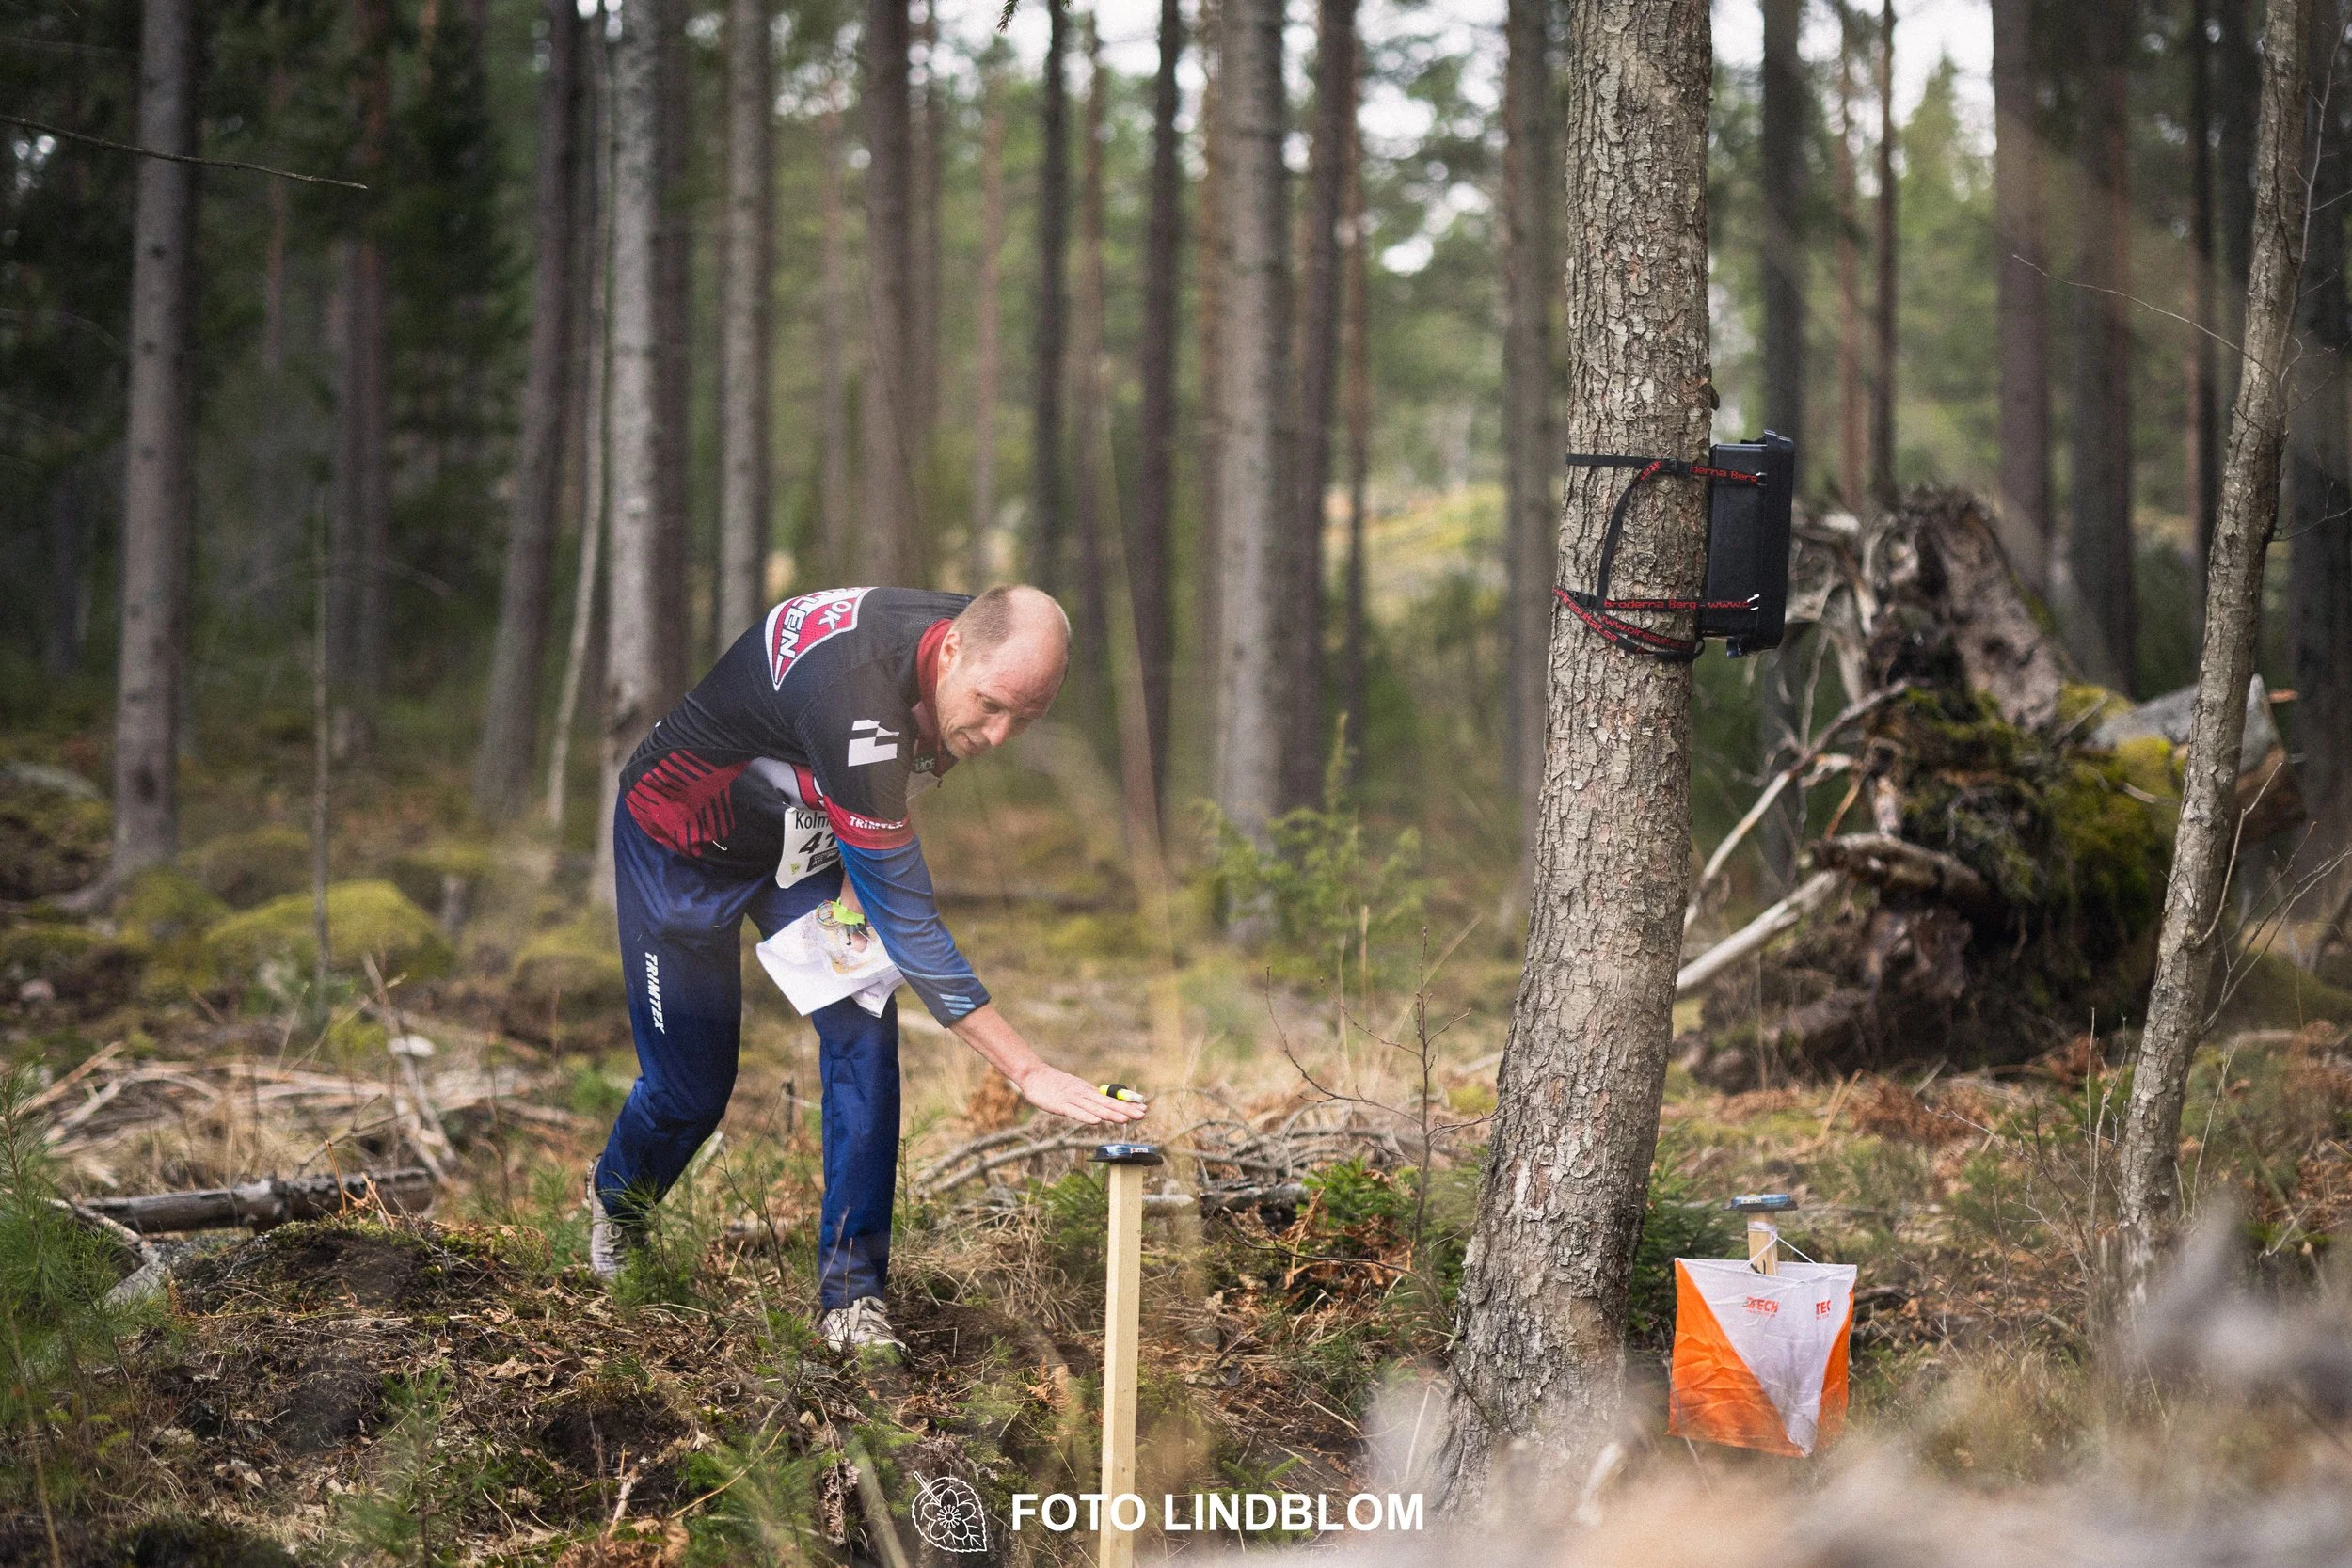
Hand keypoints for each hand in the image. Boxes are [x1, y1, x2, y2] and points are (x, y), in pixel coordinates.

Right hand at [1015, 1066, 1147, 1125]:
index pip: (1112, 1100)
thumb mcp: (1076, 1090)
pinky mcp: (1060, 1105)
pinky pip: (1075, 1112)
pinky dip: (1086, 1116)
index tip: (1143, 1109)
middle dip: (1125, 1110)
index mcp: (1089, 1092)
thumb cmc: (1055, 1085)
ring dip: (1110, 1114)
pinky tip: (1096, 1121)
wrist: (1034, 1075)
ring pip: (1094, 1108)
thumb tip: (1104, 1108)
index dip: (1127, 1105)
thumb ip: (1089, 1099)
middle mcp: (1084, 1094)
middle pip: (1107, 1104)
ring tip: (1125, 1119)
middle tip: (1143, 1114)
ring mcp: (1073, 1099)